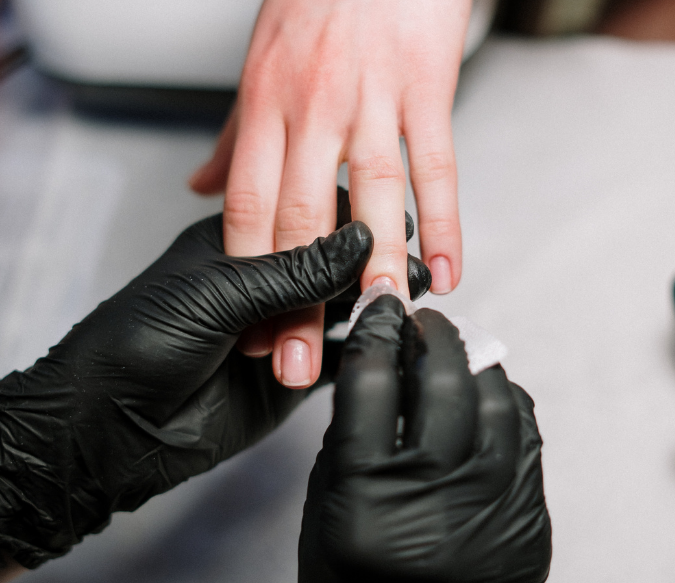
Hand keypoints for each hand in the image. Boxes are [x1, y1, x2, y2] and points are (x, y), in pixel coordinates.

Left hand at [0, 215, 373, 568]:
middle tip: (412, 272)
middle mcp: (268, 282)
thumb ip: (292, 271)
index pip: (310, 217)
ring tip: (408, 304)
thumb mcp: (217, 295)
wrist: (107, 430)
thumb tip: (360, 240)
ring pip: (342, 310)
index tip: (394, 227)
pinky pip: (339, 360)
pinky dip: (364, 353)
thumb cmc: (142, 340)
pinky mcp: (291, 377)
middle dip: (373, 266)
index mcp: (243, 241)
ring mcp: (282, 330)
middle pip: (334, 265)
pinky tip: (392, 344)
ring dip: (374, 307)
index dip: (354, 222)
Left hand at [190, 0, 478, 390]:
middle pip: (300, 219)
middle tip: (294, 363)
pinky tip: (448, 267)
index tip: (249, 331)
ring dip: (374, 268)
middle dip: (296, 299)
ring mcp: (371, 95)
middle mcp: (311, 104)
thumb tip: (198, 187)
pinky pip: (436, 162)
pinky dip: (446, 219)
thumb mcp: (259, 59)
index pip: (249, 208)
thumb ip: (232, 136)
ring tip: (376, 325)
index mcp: (265, 103)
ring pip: (369, 196)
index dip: (246, 278)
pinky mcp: (426, 85)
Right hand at [299, 295, 551, 582]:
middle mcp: (436, 502)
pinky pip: (525, 433)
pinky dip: (502, 400)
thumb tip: (384, 359)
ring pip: (496, 399)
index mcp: (368, 499)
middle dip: (431, 335)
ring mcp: (491, 513)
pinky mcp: (528, 522)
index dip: (376, 329)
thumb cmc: (355, 576)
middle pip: (443, 381)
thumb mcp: (329, 499)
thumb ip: (354, 428)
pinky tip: (482, 394)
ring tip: (453, 353)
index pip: (372, 381)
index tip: (380, 307)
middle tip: (421, 321)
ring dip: (472, 362)